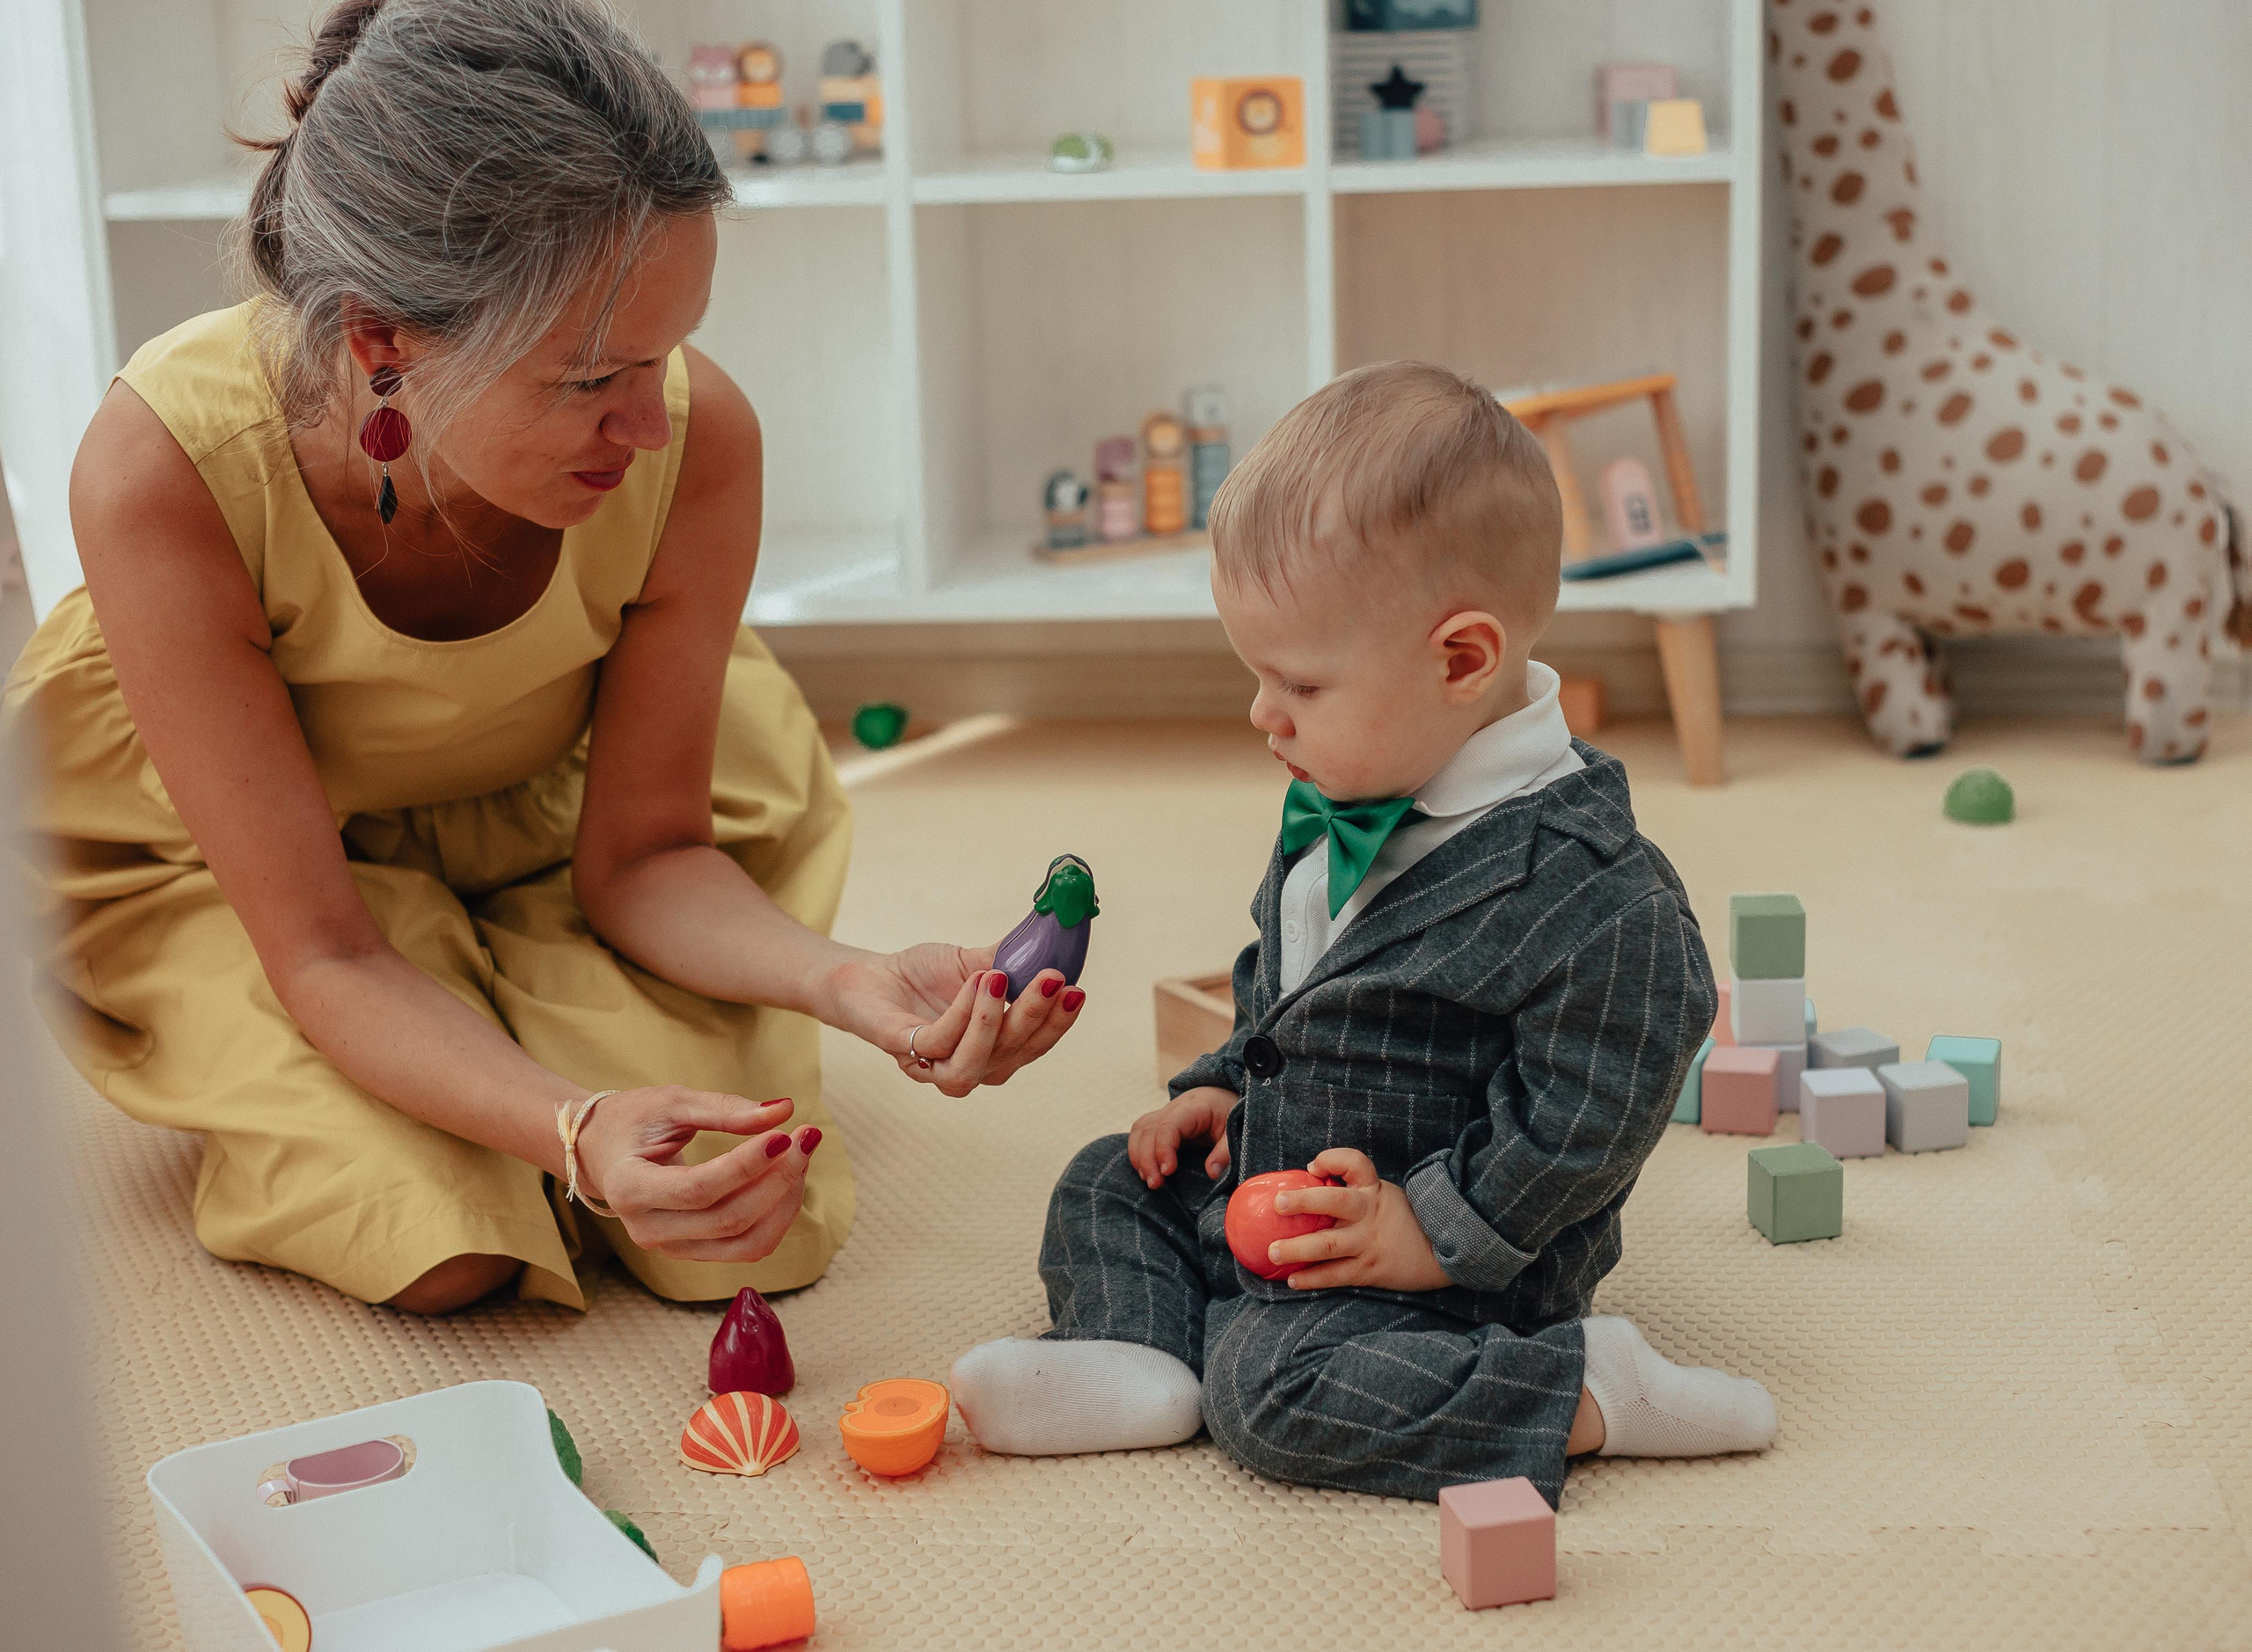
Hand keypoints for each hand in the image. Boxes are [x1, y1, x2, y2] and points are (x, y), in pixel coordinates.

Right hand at [573, 1087, 817, 1262]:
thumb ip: (726, 1108)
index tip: (785, 1133)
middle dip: (778, 1179)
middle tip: (807, 1136)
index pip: (698, 1188)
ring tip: (802, 1155)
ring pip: (745, 1243)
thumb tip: (784, 1109)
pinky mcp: (693, 1251)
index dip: (747, 1165)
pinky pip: (746, 1246)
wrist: (601, 1152)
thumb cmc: (633, 1121)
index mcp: (630, 1188)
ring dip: (785, 1201)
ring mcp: (671, 1247)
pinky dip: (776, 1215)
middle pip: (727, 1220)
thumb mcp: (672, 1103)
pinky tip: (788, 1177)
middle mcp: (647, 1229)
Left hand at [828, 942, 1083, 1097]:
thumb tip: (1056, 926)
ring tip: (999, 977)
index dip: (1059, 1022)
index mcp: (996, 1051)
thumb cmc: (926, 975)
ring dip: (991, 1023)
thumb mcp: (978, 963)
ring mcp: (934, 1067)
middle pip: (1011, 1056)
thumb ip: (1015, 957)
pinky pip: (934, 1044)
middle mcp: (971, 1067)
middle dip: (1035, 1017)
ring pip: (973, 1065)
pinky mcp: (901, 1051)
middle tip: (1051, 978)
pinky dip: (958, 1013)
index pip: (1035, 1046)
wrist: (870, 976)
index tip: (1076, 989)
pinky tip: (973, 981)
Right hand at [1127, 1086, 1238, 1187]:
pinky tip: (1145, 1171)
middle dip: (1147, 1158)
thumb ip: (1225, 1152)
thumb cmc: (1230, 1114)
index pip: (1168, 1125)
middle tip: (1155, 1184)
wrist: (1223, 1098)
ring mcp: (1163, 1113)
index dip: (1164, 1148)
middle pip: (1149, 1129)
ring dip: (1138, 1156)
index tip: (1167, 1171)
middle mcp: (1173, 1108)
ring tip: (1149, 1180)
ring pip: (1140, 1130)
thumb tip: (1211, 1173)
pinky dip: (1137, 1152)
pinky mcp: (1159, 1122)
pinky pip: (1140, 1134)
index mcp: (1193, 1107)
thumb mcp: (1234, 1132)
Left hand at [1267, 1148, 1452, 1292]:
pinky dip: (1312, 1278)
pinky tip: (1293, 1280)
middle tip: (1277, 1204)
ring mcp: (1368, 1242)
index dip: (1332, 1160)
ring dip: (1297, 1248)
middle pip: (1335, 1201)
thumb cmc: (1404, 1221)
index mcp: (1373, 1190)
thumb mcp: (1385, 1197)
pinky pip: (1336, 1275)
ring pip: (1328, 1245)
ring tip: (1273, 1252)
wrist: (1442, 1253)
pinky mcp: (1369, 1269)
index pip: (1355, 1163)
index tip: (1312, 1167)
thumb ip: (1357, 1193)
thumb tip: (1311, 1186)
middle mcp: (1369, 1213)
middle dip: (1303, 1201)